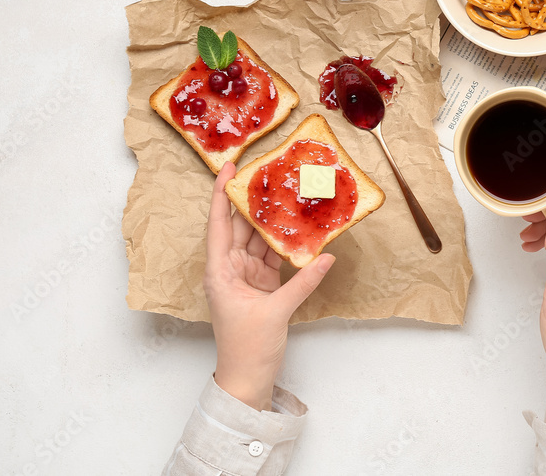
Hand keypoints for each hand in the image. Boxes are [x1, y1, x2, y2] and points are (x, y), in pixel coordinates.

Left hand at [204, 162, 333, 410]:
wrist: (248, 379)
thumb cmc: (247, 349)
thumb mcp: (276, 313)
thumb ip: (303, 282)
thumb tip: (326, 256)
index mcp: (220, 271)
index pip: (219, 223)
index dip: (222, 194)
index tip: (229, 167)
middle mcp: (229, 268)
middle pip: (240, 226)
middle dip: (253, 200)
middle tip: (270, 173)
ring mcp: (246, 275)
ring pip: (258, 239)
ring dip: (271, 220)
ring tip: (287, 193)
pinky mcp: (263, 284)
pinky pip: (272, 255)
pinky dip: (285, 243)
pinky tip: (298, 227)